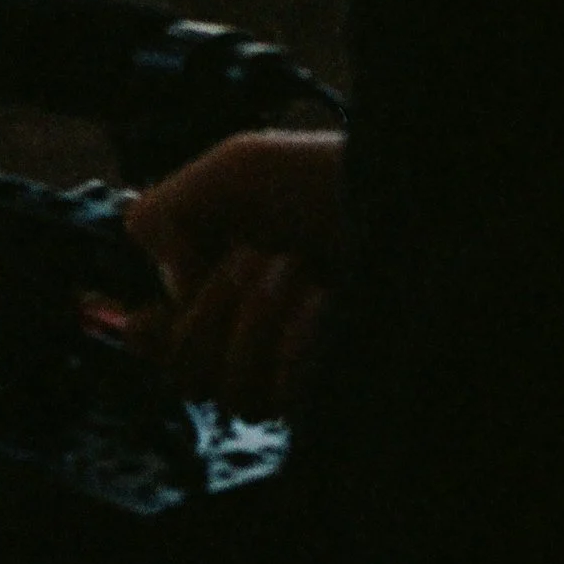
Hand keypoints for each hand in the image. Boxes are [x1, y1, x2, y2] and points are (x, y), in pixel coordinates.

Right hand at [123, 129, 343, 417]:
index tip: (146, 319)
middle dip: (208, 307)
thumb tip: (167, 289)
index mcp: (220, 286)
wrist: (417, 197)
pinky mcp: (331, 391)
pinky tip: (326, 302)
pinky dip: (293, 342)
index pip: (162, 346)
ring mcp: (294, 370)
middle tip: (253, 254)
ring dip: (254, 319)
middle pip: (184, 372)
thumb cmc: (333, 178)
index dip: (145, 339)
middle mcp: (254, 337)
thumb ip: (164, 216)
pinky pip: (280, 393)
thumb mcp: (233, 170)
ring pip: (228, 388)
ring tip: (299, 267)